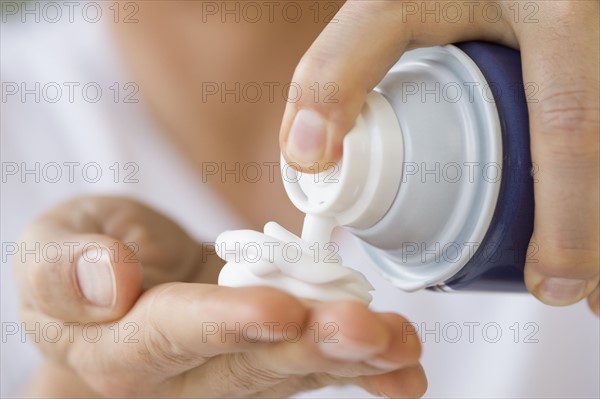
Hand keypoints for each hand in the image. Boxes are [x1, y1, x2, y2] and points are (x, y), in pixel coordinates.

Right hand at [15, 196, 425, 396]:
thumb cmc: (82, 252)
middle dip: (310, 348)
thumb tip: (108, 277)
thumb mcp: (51, 245)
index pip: (173, 337)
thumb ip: (65, 267)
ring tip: (400, 346)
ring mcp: (229, 363)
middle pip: (248, 365)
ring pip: (290, 368)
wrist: (123, 268)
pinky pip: (311, 359)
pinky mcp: (264, 348)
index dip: (225, 325)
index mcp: (120, 345)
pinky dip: (360, 366)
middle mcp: (181, 370)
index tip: (278, 310)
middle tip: (366, 332)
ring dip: (349, 359)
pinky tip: (403, 366)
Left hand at [279, 1, 598, 314]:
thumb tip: (309, 156)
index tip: (550, 283)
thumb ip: (341, 70)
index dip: (571, 219)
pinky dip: (595, 183)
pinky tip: (591, 216)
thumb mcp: (391, 6)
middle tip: (579, 296)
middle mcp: (595, 30)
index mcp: (557, 14)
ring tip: (594, 285)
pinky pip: (599, 118)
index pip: (570, 128)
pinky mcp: (593, 54)